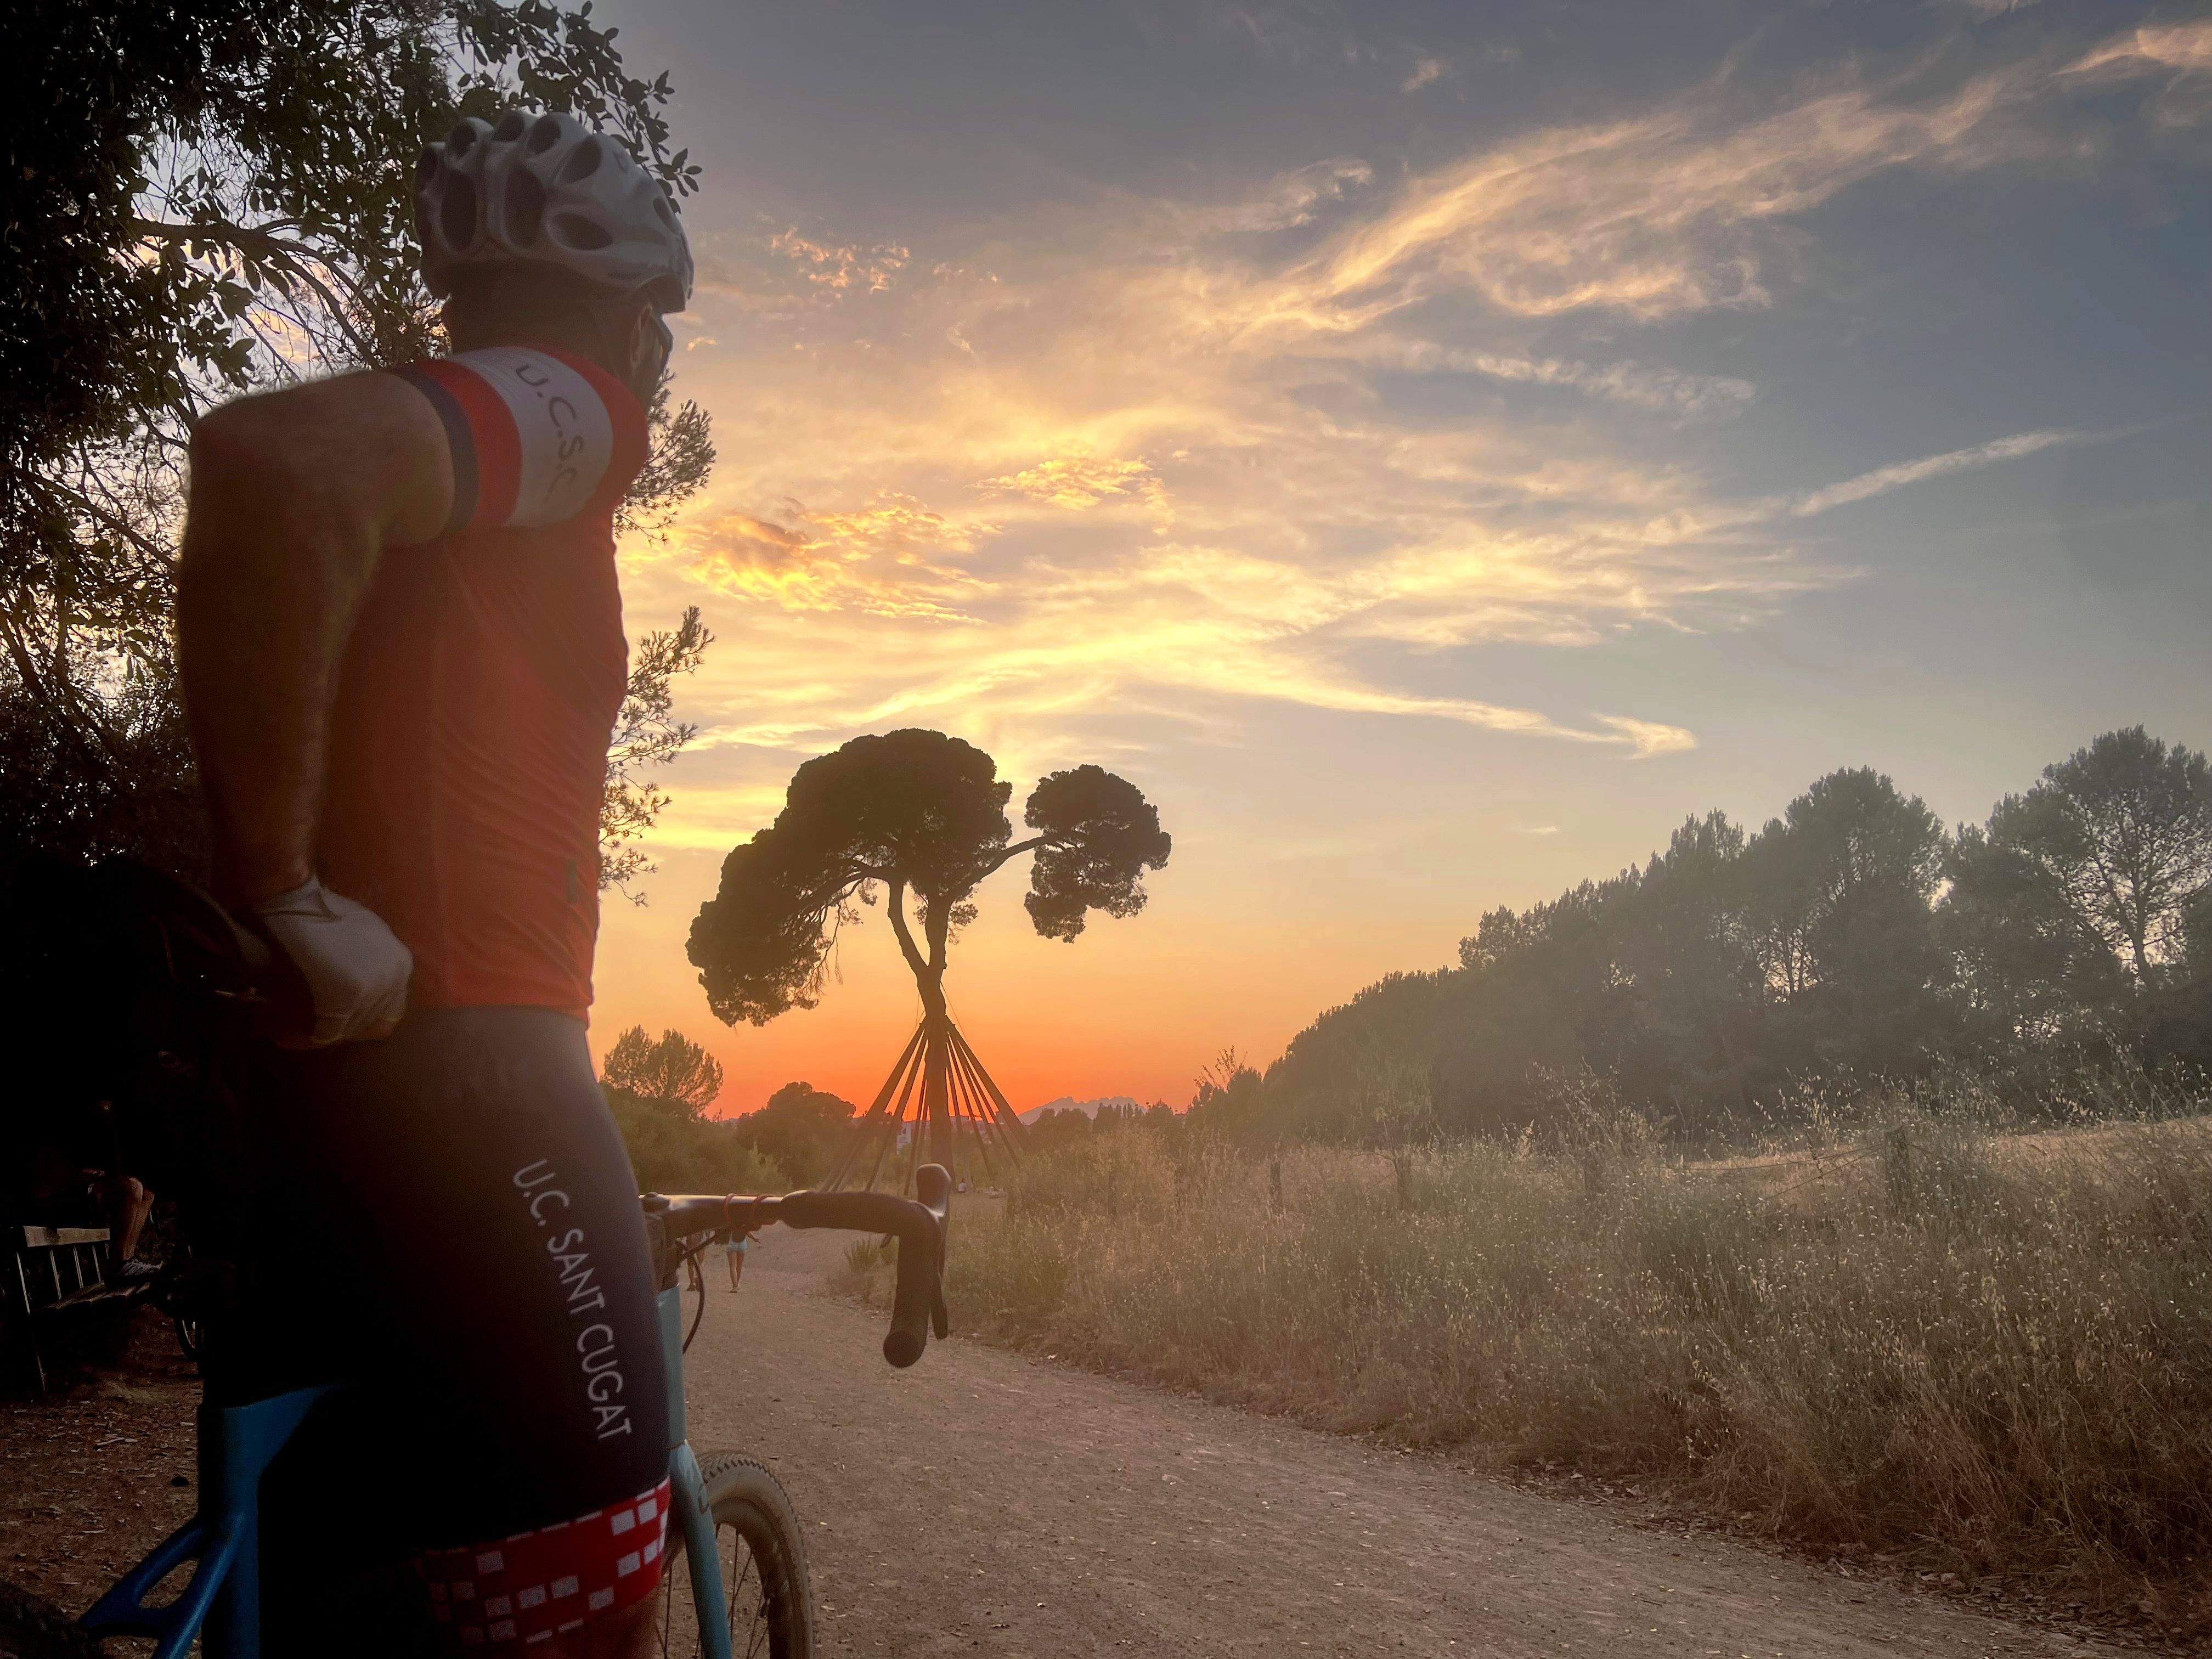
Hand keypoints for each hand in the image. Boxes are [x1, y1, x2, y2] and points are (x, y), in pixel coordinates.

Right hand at [248, 876, 412, 1045]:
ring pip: (350, 1030)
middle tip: (320, 1025)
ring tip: (303, 1030)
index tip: (343, 1017)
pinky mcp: (344, 1001)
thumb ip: (377, 962)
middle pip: (371, 1023)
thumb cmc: (326, 914)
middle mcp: (394, 980)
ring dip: (328, 1031)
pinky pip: (328, 1033)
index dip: (366, 1018)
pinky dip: (311, 1036)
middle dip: (346, 1027)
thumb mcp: (370, 934)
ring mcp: (371, 992)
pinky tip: (295, 1034)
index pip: (391, 1011)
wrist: (298, 904)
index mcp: (402, 964)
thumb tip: (369, 988)